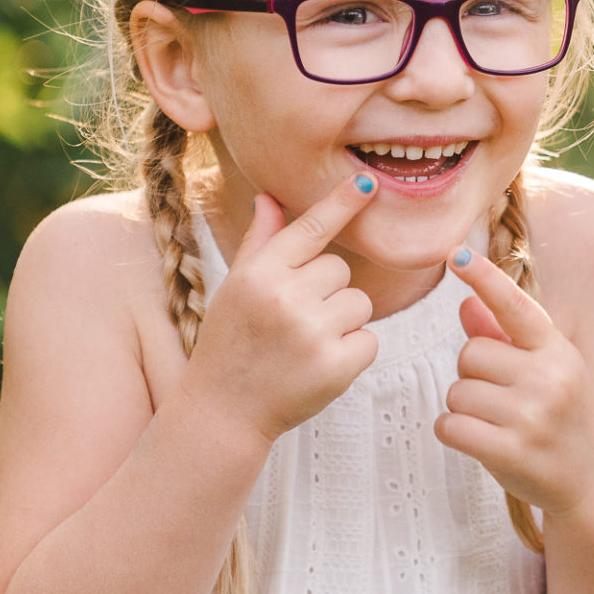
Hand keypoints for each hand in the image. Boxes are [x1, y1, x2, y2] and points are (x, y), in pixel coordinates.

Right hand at [180, 173, 379, 442]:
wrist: (223, 411)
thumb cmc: (230, 343)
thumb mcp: (236, 287)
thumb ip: (260, 242)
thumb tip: (270, 198)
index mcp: (260, 273)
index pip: (310, 228)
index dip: (343, 203)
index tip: (369, 182)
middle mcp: (285, 297)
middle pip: (341, 270)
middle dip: (327, 291)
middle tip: (295, 321)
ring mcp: (311, 332)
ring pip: (360, 303)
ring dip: (343, 321)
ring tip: (306, 344)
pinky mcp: (335, 366)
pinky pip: (369, 340)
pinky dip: (352, 353)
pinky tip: (319, 365)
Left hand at [437, 248, 593, 522]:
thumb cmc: (566, 419)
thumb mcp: (549, 371)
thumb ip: (506, 338)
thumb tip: (466, 302)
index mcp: (558, 351)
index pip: (514, 306)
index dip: (483, 278)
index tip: (456, 254)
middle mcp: (549, 378)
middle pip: (469, 354)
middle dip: (472, 376)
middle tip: (500, 399)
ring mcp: (532, 416)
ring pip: (457, 392)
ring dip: (464, 408)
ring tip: (497, 423)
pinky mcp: (512, 452)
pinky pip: (450, 426)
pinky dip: (454, 432)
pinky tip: (478, 440)